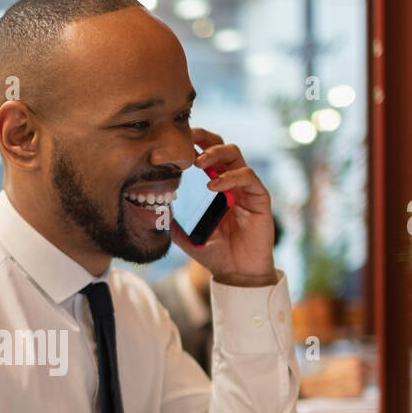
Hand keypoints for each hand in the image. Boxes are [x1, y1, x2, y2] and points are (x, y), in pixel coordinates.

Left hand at [171, 128, 275, 283]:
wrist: (237, 274)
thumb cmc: (216, 254)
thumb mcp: (186, 236)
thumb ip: (172, 221)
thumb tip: (152, 210)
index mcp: (217, 186)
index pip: (208, 156)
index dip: (195, 145)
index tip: (176, 142)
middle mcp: (233, 183)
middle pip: (223, 146)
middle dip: (205, 138)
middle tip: (187, 140)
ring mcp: (247, 189)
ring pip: (236, 155)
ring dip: (216, 153)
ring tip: (198, 162)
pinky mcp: (260, 199)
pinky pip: (248, 177)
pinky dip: (230, 177)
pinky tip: (213, 185)